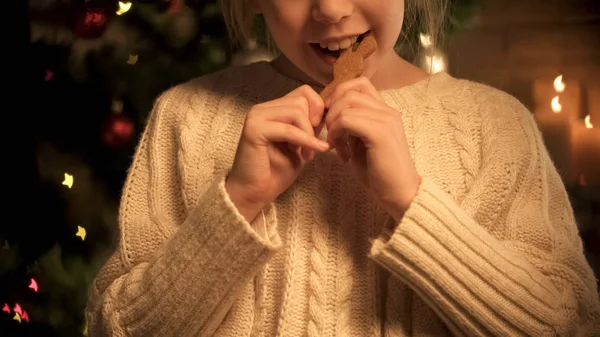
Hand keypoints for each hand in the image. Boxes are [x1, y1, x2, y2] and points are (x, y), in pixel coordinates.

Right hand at [227, 85, 329, 220]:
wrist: (255, 193)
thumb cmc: (276, 172)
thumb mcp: (300, 145)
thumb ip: (311, 127)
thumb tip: (329, 113)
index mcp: (273, 109)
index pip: (304, 92)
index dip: (318, 111)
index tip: (319, 133)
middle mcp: (262, 109)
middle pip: (302, 101)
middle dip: (314, 125)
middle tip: (313, 148)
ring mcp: (256, 117)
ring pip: (297, 111)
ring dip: (308, 135)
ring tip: (306, 155)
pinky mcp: (254, 130)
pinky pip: (288, 129)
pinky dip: (304, 141)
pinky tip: (310, 154)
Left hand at [324, 76, 420, 219]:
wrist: (401, 194)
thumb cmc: (380, 174)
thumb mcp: (361, 144)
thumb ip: (352, 127)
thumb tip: (332, 116)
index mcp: (385, 111)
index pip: (359, 84)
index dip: (339, 97)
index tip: (331, 120)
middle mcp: (387, 111)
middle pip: (349, 91)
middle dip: (331, 112)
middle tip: (330, 136)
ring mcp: (385, 119)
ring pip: (345, 105)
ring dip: (333, 125)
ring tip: (337, 147)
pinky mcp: (380, 132)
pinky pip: (347, 119)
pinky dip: (337, 133)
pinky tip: (341, 153)